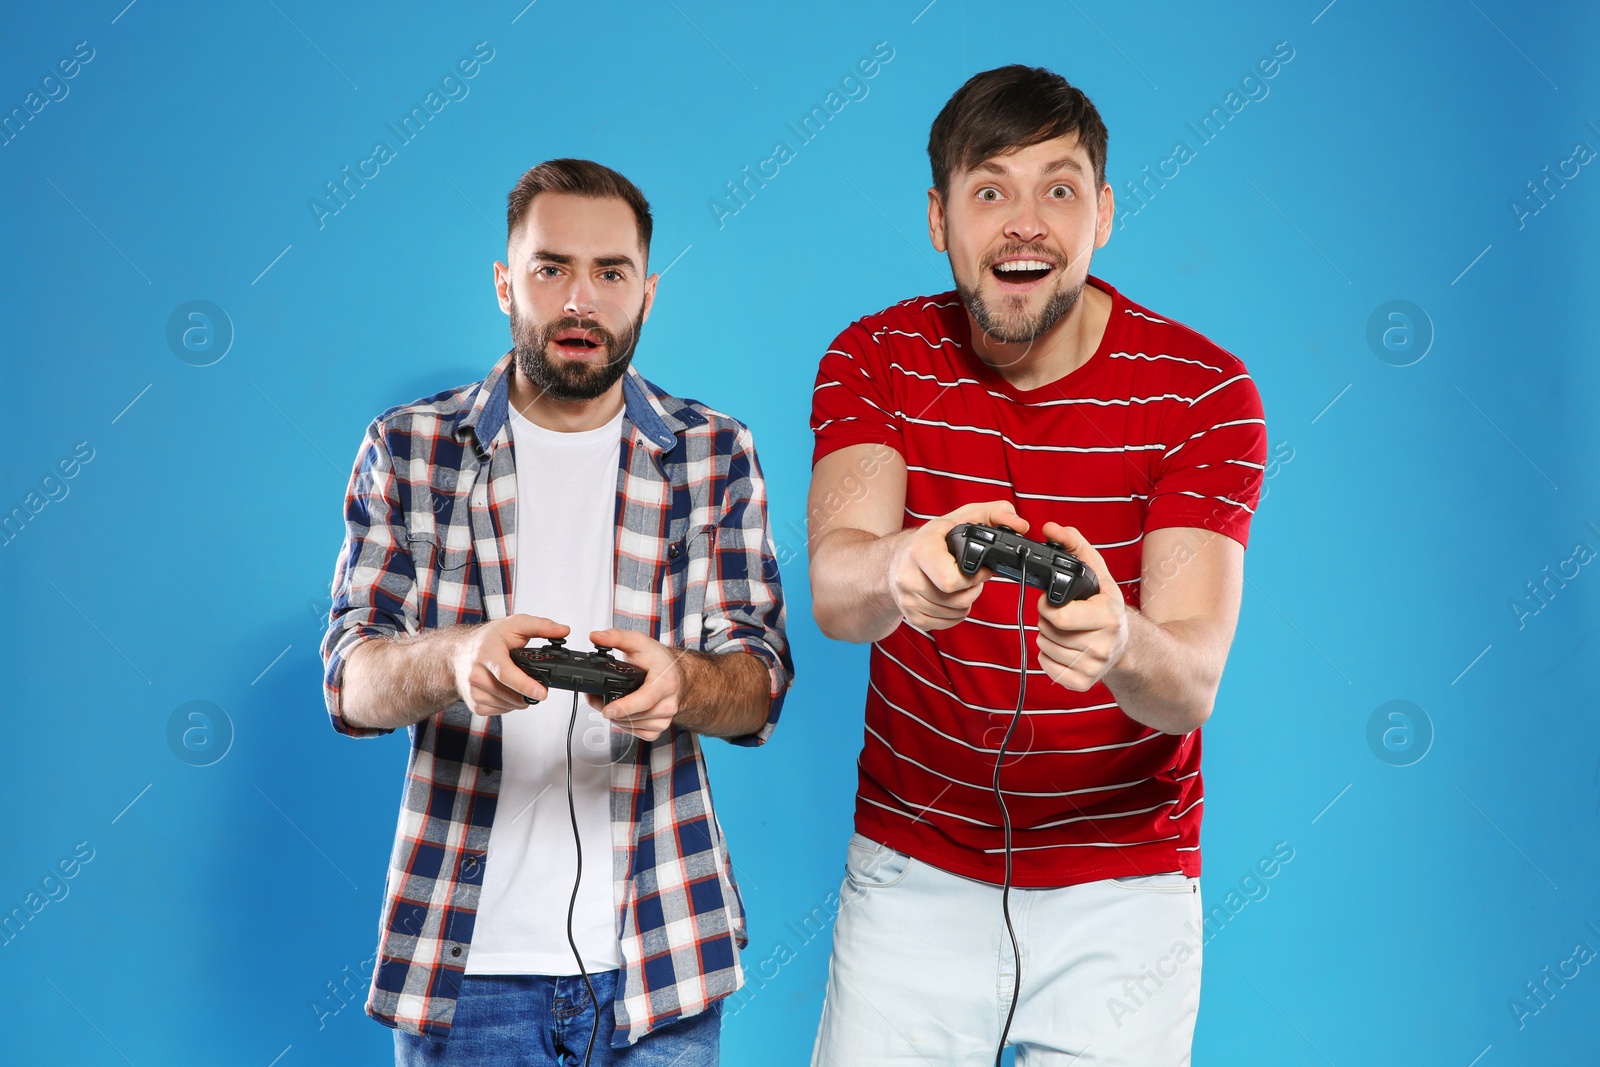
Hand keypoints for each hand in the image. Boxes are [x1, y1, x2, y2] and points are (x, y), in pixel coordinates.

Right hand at [452, 614, 569, 714]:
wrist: (460, 651)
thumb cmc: (488, 639)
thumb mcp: (515, 624)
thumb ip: (541, 626)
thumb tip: (563, 630)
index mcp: (487, 653)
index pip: (507, 674)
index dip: (526, 686)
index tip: (542, 693)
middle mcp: (476, 674)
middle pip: (510, 694)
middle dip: (529, 693)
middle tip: (538, 685)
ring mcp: (473, 691)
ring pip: (508, 705)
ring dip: (520, 699)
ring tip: (520, 684)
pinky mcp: (474, 704)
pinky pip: (500, 711)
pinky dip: (509, 704)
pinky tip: (508, 691)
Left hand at [588, 628, 684, 740]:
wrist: (676, 675)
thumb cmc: (659, 661)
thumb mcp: (639, 643)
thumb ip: (616, 637)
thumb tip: (596, 636)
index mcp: (665, 682)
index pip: (644, 700)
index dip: (624, 707)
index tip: (607, 710)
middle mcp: (668, 703)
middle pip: (633, 715)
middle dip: (611, 709)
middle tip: (596, 699)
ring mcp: (665, 718)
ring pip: (631, 725)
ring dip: (616, 717)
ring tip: (610, 703)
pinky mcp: (660, 728)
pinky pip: (637, 733)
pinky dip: (626, 725)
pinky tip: (625, 712)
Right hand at [888, 500, 1027, 631]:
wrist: (898, 555)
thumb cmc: (937, 537)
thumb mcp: (967, 516)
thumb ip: (998, 513)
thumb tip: (1020, 525)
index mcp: (921, 549)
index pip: (951, 580)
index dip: (974, 577)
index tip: (978, 568)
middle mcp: (907, 575)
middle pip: (955, 600)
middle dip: (971, 589)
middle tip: (970, 576)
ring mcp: (906, 598)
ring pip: (952, 613)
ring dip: (964, 602)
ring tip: (960, 585)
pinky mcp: (909, 615)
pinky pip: (944, 624)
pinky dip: (954, 613)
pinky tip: (950, 597)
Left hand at [1034, 523, 1126, 690]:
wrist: (1125, 642)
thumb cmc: (1104, 603)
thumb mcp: (1095, 570)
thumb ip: (1073, 545)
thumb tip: (1050, 528)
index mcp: (1108, 616)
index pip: (1059, 617)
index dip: (1047, 606)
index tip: (1052, 600)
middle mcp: (1103, 644)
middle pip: (1048, 632)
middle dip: (1046, 619)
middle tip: (1058, 613)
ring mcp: (1094, 666)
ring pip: (1046, 648)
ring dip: (1046, 636)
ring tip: (1062, 628)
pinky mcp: (1084, 682)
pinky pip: (1049, 669)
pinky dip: (1048, 657)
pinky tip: (1062, 646)